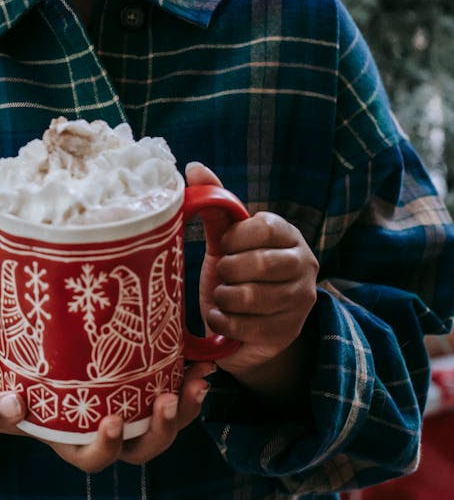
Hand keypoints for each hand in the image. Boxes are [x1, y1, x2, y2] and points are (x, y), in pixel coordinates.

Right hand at [0, 348, 214, 471]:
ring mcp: (122, 405)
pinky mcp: (132, 379)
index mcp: (68, 440)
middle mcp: (101, 429)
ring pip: (161, 420)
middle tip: (168, 400)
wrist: (5, 365)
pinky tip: (199, 355)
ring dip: (184, 405)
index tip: (114, 422)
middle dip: (161, 429)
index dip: (108, 447)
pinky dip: (184, 374)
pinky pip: (165, 385)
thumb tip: (11, 407)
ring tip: (200, 378)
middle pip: (141, 447)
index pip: (95, 459)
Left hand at [185, 162, 317, 396]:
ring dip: (224, 298)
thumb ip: (215, 205)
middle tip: (221, 274)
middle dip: (229, 270)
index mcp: (289, 234)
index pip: (266, 227)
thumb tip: (194, 167)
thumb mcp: (226, 240)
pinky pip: (248, 327)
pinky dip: (224, 322)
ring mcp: (301, 301)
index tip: (223, 245)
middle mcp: (305, 264)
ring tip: (221, 296)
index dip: (236, 237)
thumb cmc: (235, 272)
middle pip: (261, 264)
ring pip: (253, 298)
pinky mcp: (289, 332)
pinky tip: (222, 318)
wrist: (246, 326)